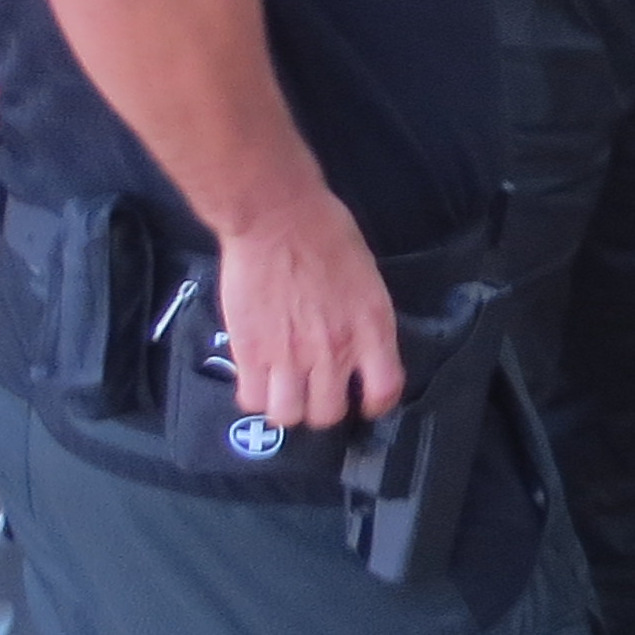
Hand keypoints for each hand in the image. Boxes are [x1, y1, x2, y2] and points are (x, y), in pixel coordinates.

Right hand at [215, 189, 402, 428]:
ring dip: (287, 408)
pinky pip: (251, 398)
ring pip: (288, 415)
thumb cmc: (327, 233)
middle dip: (323, 409)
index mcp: (372, 328)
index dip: (375, 404)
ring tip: (284, 392)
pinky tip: (258, 380)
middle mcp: (334, 350)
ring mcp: (289, 355)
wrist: (278, 218)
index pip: (385, 390)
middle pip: (329, 414)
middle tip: (315, 394)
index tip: (365, 402)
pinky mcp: (250, 351)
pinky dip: (254, 395)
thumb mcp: (366, 279)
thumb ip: (364, 320)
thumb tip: (358, 348)